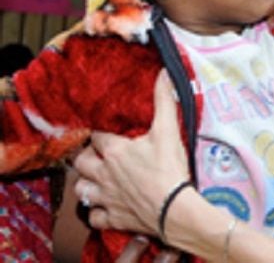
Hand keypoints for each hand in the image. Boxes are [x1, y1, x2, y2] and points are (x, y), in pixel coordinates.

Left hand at [73, 69, 189, 234]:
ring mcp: (106, 197)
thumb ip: (164, 100)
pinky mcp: (113, 218)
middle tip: (97, 155)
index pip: (97, 137)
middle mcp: (104, 173)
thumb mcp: (168, 130)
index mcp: (114, 151)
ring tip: (96, 180)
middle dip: (86, 157)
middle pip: (80, 162)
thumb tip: (163, 73)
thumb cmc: (170, 169)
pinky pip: (94, 216)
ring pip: (81, 189)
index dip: (101, 134)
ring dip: (86, 184)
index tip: (107, 133)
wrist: (174, 208)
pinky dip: (97, 212)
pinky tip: (104, 206)